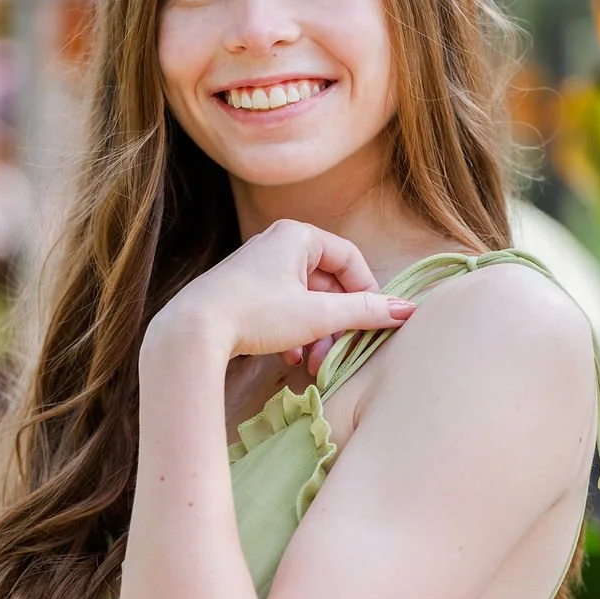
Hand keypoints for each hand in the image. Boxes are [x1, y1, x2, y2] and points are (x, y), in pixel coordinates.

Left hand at [148, 219, 416, 380]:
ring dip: (316, 333)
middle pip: (327, 282)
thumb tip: (406, 310)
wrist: (193, 331)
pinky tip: (290, 358)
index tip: (373, 322)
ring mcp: (258, 268)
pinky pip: (282, 309)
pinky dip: (293, 333)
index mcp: (298, 236)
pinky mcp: (243, 292)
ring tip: (313, 362)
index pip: (350, 259)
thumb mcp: (318, 315)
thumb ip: (364, 312)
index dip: (367, 292)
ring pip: (305, 300)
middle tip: (339, 352)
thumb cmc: (257, 313)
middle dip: (337, 322)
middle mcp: (277, 244)